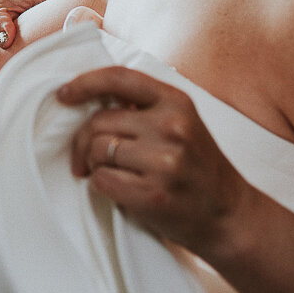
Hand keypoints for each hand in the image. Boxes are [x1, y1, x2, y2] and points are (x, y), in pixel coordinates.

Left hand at [56, 11, 253, 256]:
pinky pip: (102, 181)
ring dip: (94, 165)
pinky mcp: (154, 194)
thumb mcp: (179, 122)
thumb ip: (141, 105)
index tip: (62, 94)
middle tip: (86, 159)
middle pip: (99, 121)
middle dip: (84, 141)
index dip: (84, 83)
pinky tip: (121, 191)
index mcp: (175, 101)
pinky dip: (101, 187)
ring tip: (114, 174)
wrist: (231, 215)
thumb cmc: (195, 166)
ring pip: (97, 151)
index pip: (118, 78)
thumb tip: (85, 89)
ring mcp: (165, 161)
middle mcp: (172, 126)